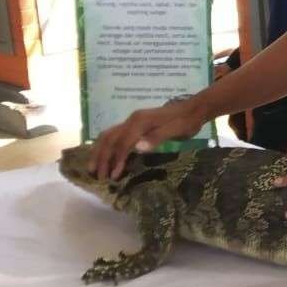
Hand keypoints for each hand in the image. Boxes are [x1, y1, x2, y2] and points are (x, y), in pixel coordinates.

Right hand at [89, 99, 206, 179]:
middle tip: (98, 177)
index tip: (113, 176)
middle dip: (102, 158)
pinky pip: (115, 136)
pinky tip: (104, 157)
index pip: (122, 143)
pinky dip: (107, 147)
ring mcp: (132, 122)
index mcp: (140, 121)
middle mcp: (132, 120)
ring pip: (108, 136)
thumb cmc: (186, 121)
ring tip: (93, 169)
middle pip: (110, 139)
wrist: (193, 109)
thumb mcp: (176, 130)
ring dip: (99, 152)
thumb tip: (137, 147)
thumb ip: (157, 138)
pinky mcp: (135, 125)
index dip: (116, 160)